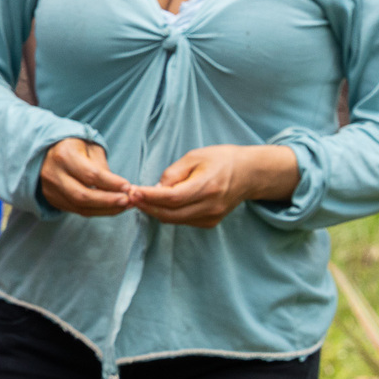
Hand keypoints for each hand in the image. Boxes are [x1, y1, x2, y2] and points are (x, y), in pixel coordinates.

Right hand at [40, 137, 132, 216]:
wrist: (47, 152)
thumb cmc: (74, 148)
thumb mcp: (90, 148)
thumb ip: (102, 167)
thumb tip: (119, 189)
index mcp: (64, 155)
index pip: (90, 175)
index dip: (111, 183)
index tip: (128, 187)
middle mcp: (53, 174)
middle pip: (83, 196)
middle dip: (108, 201)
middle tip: (128, 201)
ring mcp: (50, 189)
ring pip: (80, 207)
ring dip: (105, 209)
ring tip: (124, 206)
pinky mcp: (52, 199)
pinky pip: (77, 210)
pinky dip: (97, 211)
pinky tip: (111, 208)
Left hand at [129, 144, 298, 228]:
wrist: (249, 173)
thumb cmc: (220, 160)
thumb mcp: (195, 157)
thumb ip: (173, 174)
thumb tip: (155, 189)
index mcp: (207, 187)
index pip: (172, 198)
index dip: (149, 197)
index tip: (132, 191)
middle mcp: (210, 206)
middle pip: (170, 214)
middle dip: (146, 206)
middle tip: (129, 197)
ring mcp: (211, 217)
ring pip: (175, 220)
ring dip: (154, 211)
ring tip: (138, 199)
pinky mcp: (210, 222)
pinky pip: (182, 221)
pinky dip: (167, 214)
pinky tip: (156, 204)